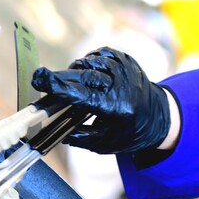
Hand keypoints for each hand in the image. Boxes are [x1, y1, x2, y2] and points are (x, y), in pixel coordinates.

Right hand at [30, 47, 170, 153]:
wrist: (160, 117)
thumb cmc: (130, 132)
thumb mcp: (104, 143)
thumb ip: (77, 136)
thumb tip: (50, 130)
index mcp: (116, 108)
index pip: (82, 94)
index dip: (58, 86)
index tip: (38, 77)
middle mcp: (122, 85)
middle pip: (81, 76)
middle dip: (59, 78)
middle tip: (40, 80)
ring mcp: (125, 68)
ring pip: (87, 63)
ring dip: (76, 73)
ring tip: (79, 87)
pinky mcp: (126, 59)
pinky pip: (97, 55)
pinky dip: (89, 63)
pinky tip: (90, 75)